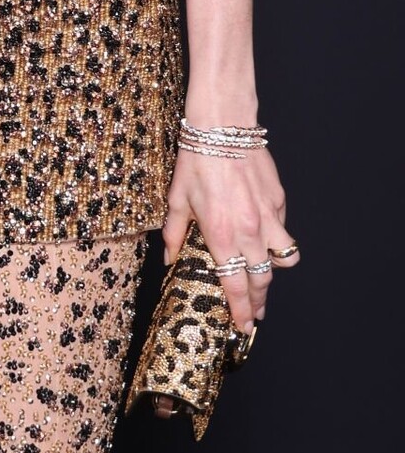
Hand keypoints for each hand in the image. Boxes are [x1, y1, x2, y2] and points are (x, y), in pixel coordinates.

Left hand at [162, 147, 296, 332]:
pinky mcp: (279, 202)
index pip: (235, 286)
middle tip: (254, 312)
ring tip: (263, 278)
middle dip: (258, 301)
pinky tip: (263, 237)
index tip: (242, 326)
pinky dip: (276, 240)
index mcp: (221, 235)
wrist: (223, 126)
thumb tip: (170, 257)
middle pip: (262, 281)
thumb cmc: (196, 159)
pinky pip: (283, 232)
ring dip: (274, 273)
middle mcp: (250, 231)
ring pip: (284, 260)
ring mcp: (269, 217)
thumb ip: (174, 233)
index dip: (240, 311)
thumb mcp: (176, 198)